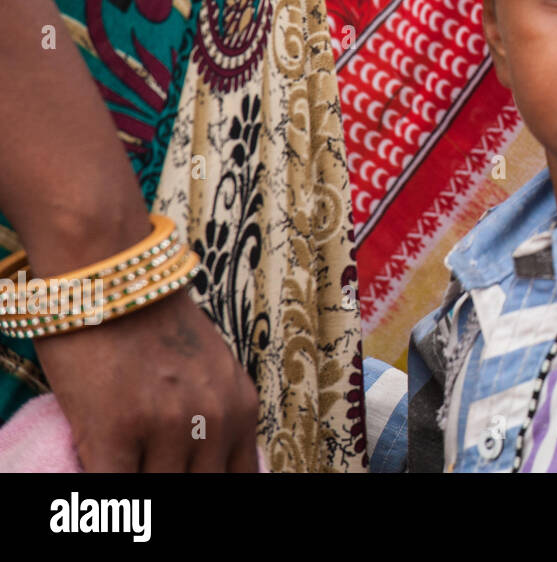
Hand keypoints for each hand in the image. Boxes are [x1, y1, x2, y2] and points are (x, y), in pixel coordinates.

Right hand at [34, 293, 260, 470]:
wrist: (111, 276)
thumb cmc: (154, 321)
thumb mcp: (211, 369)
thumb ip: (218, 417)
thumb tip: (211, 465)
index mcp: (242, 408)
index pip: (239, 480)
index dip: (208, 484)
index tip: (188, 476)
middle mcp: (214, 420)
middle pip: (201, 488)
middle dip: (174, 482)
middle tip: (150, 469)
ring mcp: (166, 428)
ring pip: (159, 493)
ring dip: (140, 482)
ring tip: (126, 465)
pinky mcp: (115, 432)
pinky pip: (114, 491)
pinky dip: (105, 492)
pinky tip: (100, 469)